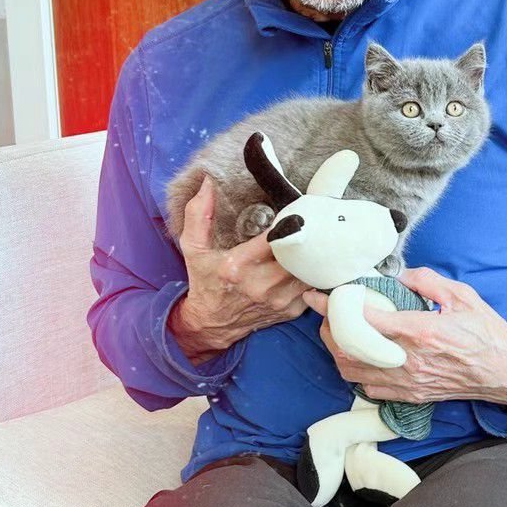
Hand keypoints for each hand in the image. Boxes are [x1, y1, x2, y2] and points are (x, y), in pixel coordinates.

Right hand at [168, 176, 311, 361]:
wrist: (211, 324)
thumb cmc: (204, 281)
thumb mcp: (193, 248)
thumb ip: (199, 214)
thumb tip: (208, 183)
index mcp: (238, 266)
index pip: (276, 237)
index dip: (288, 221)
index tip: (293, 209)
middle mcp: (261, 285)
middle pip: (299, 253)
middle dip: (305, 236)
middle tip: (310, 220)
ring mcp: (279, 300)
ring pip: (310, 270)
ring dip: (312, 254)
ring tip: (313, 239)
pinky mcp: (291, 310)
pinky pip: (312, 286)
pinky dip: (312, 272)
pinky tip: (309, 261)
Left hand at [302, 267, 506, 406]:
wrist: (506, 373)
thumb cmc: (487, 333)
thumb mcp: (462, 295)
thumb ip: (427, 281)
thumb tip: (398, 274)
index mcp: (420, 331)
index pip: (364, 320)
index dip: (334, 307)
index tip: (319, 296)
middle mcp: (409, 360)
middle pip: (349, 349)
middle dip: (329, 329)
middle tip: (327, 313)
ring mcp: (408, 382)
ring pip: (353, 372)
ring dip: (338, 352)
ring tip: (339, 334)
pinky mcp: (411, 396)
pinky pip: (369, 389)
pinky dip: (356, 373)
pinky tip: (360, 358)